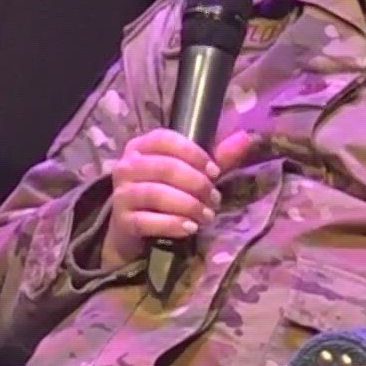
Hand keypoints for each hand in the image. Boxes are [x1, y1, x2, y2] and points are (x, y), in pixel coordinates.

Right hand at [99, 128, 254, 269]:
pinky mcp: (121, 220)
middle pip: (165, 168)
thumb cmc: (166, 191)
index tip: (215, 172)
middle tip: (215, 199)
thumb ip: (217, 156)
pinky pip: (147, 220)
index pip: (165, 139)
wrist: (135, 227)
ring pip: (156, 194)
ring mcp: (121, 193)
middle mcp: (126, 166)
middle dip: (196, 184)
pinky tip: (190, 228)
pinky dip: (172, 224)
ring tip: (207, 216)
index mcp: (141, 146)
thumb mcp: (191, 172)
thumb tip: (245, 138)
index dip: (193, 153)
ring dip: (188, 205)